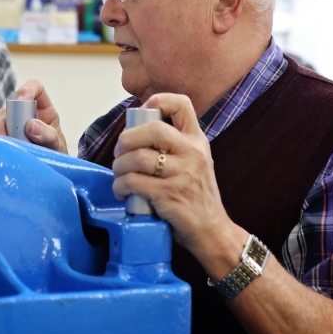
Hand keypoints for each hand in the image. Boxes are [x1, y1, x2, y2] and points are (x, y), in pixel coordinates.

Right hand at [0, 79, 68, 153]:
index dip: (28, 89)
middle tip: (11, 136)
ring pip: (0, 121)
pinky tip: (4, 152)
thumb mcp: (57, 146)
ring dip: (2, 133)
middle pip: (12, 106)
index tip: (22, 100)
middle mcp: (26, 115)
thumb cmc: (56, 155)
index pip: (36, 89)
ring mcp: (13, 126)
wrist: (51, 173)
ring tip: (10, 148)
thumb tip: (31, 125)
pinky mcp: (4, 138)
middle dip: (9, 119)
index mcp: (44, 109)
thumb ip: (49, 135)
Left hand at [111, 93, 243, 277]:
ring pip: (138, 157)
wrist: (213, 232)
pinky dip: (121, 186)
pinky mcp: (170, 196)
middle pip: (152, 129)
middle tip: (119, 152)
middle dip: (126, 138)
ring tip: (119, 175)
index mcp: (198, 141)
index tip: (140, 115)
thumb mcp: (195, 163)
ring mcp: (183, 174)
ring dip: (119, 166)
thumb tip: (137, 134)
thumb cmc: (197, 198)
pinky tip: (122, 192)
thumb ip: (175, 147)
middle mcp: (193, 153)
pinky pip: (134, 182)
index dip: (156, 101)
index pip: (181, 104)